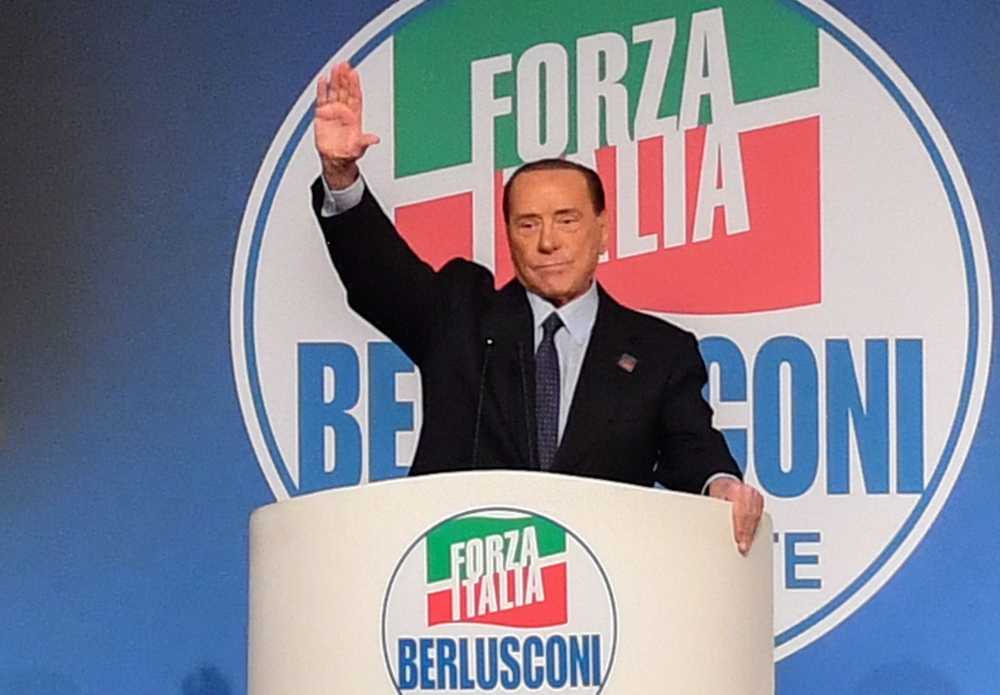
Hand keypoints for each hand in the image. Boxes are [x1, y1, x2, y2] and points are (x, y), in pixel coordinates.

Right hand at [315, 62, 380, 189]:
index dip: (354, 85)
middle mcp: (344, 111)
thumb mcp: (359, 148)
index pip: (355, 96)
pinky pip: (322, 99)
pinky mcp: (322, 114)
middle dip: (345, 77)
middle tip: (344, 65)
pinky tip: (323, 79)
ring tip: (336, 67)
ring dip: (335, 79)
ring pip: (334, 91)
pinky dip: (322, 89)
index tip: (354, 74)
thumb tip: (375, 139)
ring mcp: (334, 111)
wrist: (335, 158)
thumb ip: (365, 141)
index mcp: (354, 116)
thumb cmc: (348, 152)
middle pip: (345, 90)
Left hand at [708, 478, 763, 555]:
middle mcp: (747, 491)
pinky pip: (759, 516)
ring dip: (752, 533)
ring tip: (747, 544)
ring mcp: (755, 495)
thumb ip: (718, 512)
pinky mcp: (760, 500)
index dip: (741, 529)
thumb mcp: (715, 500)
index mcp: (735, 490)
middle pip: (750, 517)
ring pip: (756, 518)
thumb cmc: (719, 492)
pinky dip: (755, 527)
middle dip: (747, 534)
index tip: (740, 541)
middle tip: (744, 548)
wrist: (726, 483)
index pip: (741, 513)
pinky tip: (752, 536)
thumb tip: (716, 531)